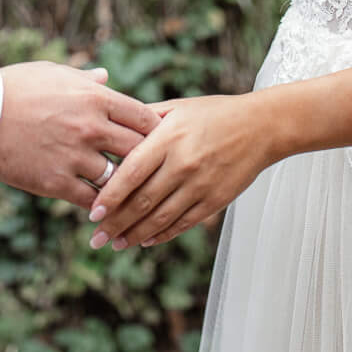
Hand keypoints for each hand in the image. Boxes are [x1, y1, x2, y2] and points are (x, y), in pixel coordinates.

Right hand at [0, 61, 160, 210]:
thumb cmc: (15, 88)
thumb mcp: (54, 73)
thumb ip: (86, 79)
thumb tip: (105, 76)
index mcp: (95, 98)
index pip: (144, 117)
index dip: (156, 131)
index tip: (159, 140)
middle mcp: (92, 127)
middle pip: (138, 150)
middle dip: (146, 160)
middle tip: (152, 171)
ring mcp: (75, 156)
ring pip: (117, 178)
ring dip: (123, 186)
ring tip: (129, 194)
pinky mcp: (56, 181)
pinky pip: (91, 199)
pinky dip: (100, 205)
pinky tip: (103, 209)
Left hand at [87, 95, 272, 249]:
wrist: (261, 127)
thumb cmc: (214, 113)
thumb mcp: (178, 107)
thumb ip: (144, 118)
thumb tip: (110, 127)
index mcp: (169, 138)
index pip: (131, 173)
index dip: (109, 195)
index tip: (91, 212)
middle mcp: (183, 164)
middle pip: (142, 201)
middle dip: (115, 223)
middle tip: (95, 238)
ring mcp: (200, 185)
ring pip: (161, 218)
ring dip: (135, 235)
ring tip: (116, 244)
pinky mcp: (215, 200)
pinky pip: (183, 223)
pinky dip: (162, 234)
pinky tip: (145, 240)